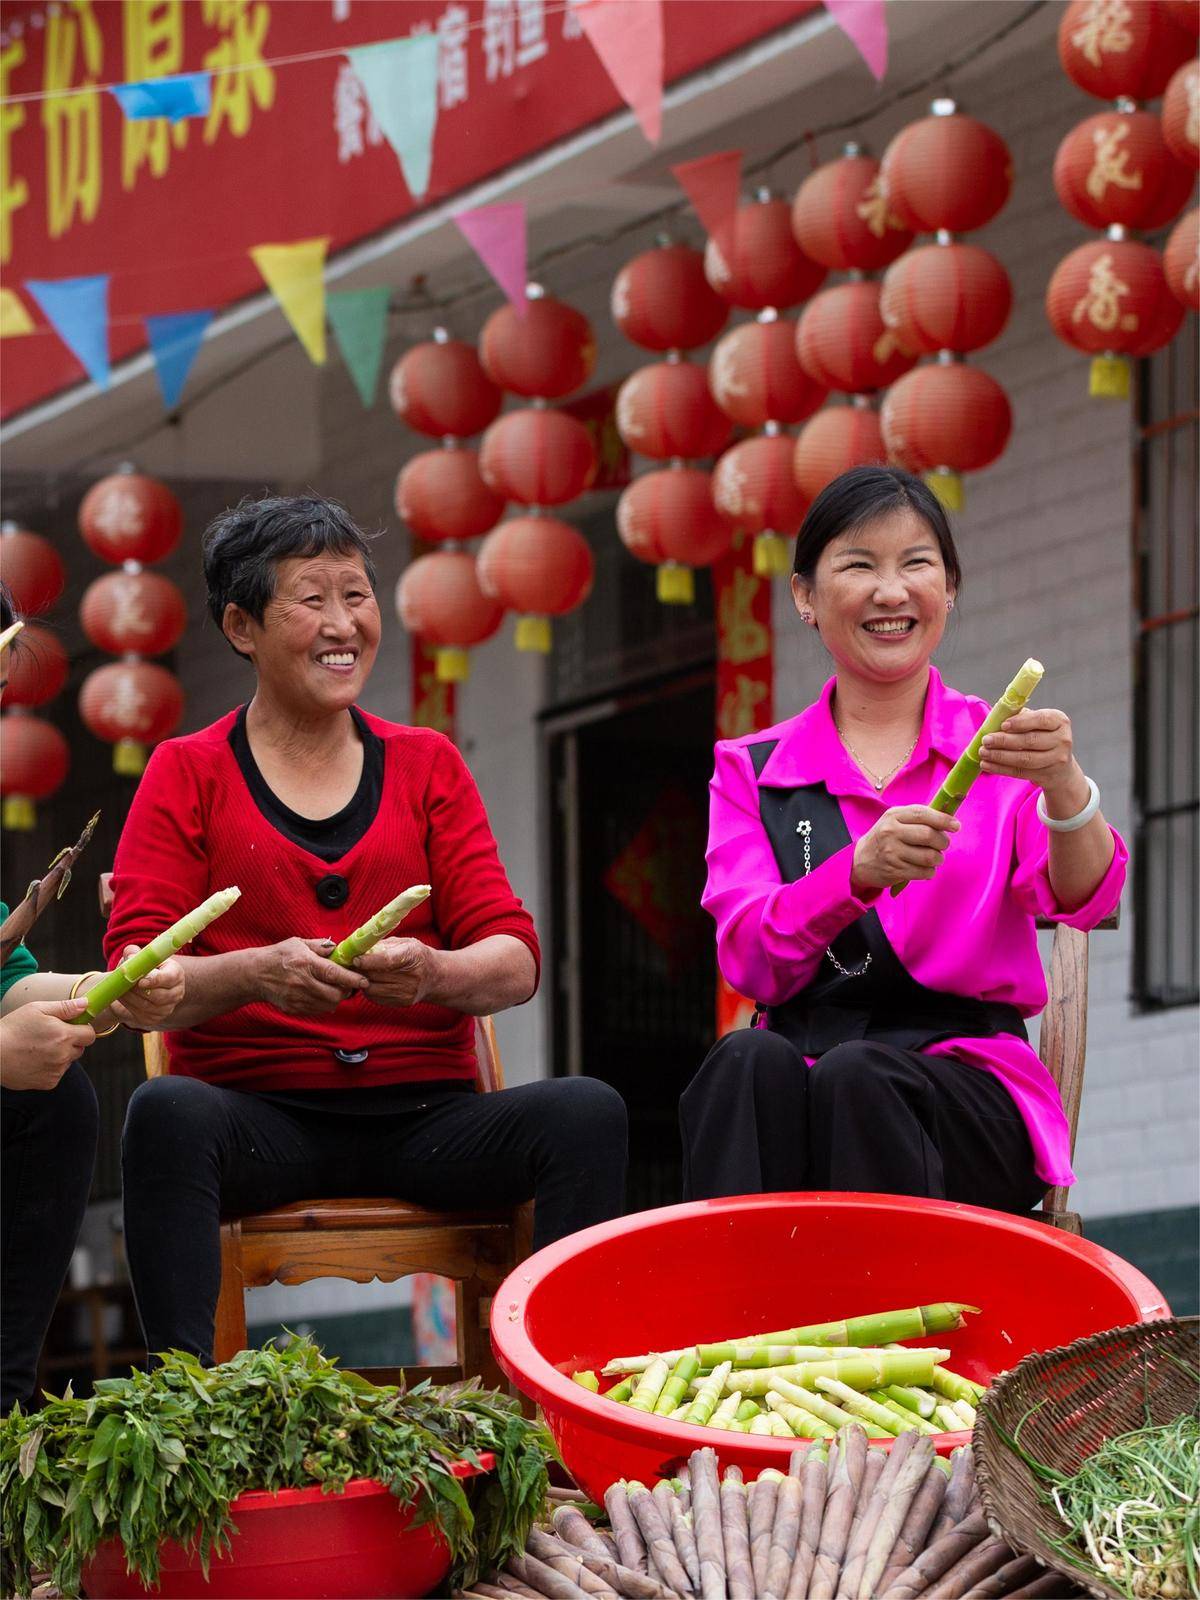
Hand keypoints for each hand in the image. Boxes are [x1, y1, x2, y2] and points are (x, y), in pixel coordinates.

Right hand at [0, 998, 95, 1089]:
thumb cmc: (12, 1029)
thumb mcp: (36, 1009)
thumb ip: (65, 1007)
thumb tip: (86, 1004)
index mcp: (64, 1035)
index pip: (90, 1034)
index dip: (82, 1029)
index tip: (71, 1027)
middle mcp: (63, 1055)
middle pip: (80, 1048)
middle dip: (71, 1042)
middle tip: (50, 1037)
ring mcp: (56, 1071)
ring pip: (68, 1061)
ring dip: (61, 1055)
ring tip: (38, 1048)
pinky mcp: (48, 1083)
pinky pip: (57, 1073)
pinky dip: (51, 1068)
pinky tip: (34, 1060)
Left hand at [106, 947, 185, 1030]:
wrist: (143, 987)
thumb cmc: (145, 969)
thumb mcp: (142, 959)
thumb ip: (135, 953)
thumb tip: (129, 954)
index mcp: (176, 974)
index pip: (170, 978)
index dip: (156, 980)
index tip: (141, 980)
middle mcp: (176, 993)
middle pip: (158, 995)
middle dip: (138, 990)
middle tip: (124, 984)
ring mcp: (167, 1008)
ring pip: (147, 1005)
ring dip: (130, 997)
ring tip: (119, 988)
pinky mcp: (155, 1019)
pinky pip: (140, 1014)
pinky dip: (128, 1005)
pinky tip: (121, 996)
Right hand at [253, 938, 369, 1016]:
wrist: (254, 975)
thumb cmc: (279, 956)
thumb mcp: (299, 943)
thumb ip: (321, 946)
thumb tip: (339, 948)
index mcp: (305, 964)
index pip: (334, 974)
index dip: (352, 978)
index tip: (364, 980)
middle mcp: (302, 983)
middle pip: (335, 995)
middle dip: (346, 991)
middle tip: (348, 985)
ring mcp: (297, 998)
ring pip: (328, 1006)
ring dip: (336, 999)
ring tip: (334, 989)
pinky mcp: (294, 1009)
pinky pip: (317, 1011)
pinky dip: (324, 1004)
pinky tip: (321, 995)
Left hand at [351, 938, 434, 1006]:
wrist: (435, 976)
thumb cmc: (415, 955)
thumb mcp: (404, 943)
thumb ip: (383, 945)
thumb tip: (358, 948)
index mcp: (413, 955)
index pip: (387, 960)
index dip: (368, 960)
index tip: (355, 959)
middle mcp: (412, 976)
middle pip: (376, 976)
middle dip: (361, 970)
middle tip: (353, 963)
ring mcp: (408, 992)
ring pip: (372, 989)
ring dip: (363, 980)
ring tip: (363, 972)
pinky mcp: (402, 1003)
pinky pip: (375, 998)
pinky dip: (369, 989)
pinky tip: (373, 981)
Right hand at [852, 805, 961, 892]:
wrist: (860, 861)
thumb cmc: (884, 838)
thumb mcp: (895, 821)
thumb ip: (918, 818)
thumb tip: (949, 820)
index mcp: (894, 816)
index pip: (922, 814)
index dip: (943, 819)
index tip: (956, 826)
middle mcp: (891, 832)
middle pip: (929, 835)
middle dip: (943, 841)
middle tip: (942, 844)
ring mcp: (892, 852)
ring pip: (930, 856)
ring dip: (938, 858)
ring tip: (934, 857)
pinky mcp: (895, 871)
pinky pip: (924, 872)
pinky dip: (930, 871)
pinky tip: (925, 868)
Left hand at [979, 709, 1086, 807]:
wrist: (1061, 768)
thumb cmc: (1043, 737)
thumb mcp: (1038, 724)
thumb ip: (1020, 718)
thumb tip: (995, 718)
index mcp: (1060, 721)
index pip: (1041, 719)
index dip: (1021, 722)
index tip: (1003, 725)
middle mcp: (1062, 740)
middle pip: (1031, 741)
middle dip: (1004, 741)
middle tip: (986, 740)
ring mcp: (1056, 760)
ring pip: (1025, 759)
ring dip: (1000, 756)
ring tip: (983, 752)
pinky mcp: (1046, 776)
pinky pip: (1020, 772)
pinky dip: (1000, 768)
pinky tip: (986, 764)